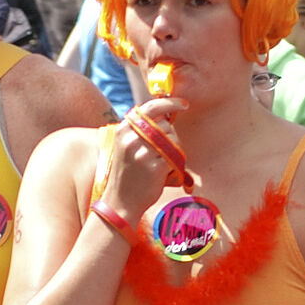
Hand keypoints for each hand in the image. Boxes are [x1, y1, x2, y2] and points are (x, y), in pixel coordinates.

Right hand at [100, 97, 187, 220]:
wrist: (120, 202)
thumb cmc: (127, 174)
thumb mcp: (126, 146)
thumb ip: (141, 129)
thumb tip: (166, 113)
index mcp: (123, 130)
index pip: (150, 107)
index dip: (169, 103)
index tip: (183, 104)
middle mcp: (131, 138)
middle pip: (166, 124)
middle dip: (170, 135)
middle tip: (162, 151)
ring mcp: (143, 152)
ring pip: (173, 140)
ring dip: (173, 150)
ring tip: (159, 164)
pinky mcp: (155, 166)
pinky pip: (175, 157)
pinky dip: (174, 164)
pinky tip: (163, 173)